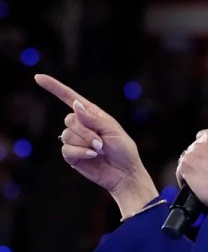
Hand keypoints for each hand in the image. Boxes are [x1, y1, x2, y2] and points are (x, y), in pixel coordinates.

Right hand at [35, 74, 157, 216]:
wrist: (124, 173)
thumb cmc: (123, 150)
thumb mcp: (113, 130)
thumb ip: (93, 118)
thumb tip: (75, 105)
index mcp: (92, 114)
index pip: (70, 98)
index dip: (55, 87)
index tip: (39, 78)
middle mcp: (81, 125)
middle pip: (69, 119)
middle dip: (86, 131)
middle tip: (102, 142)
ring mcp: (75, 140)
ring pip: (67, 135)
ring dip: (85, 143)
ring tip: (99, 150)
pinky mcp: (72, 155)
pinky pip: (66, 149)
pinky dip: (80, 152)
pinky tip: (92, 156)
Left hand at [176, 124, 207, 206]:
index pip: (206, 135)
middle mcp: (206, 139)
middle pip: (196, 146)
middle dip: (200, 157)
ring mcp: (194, 151)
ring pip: (187, 157)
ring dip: (192, 167)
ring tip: (204, 179)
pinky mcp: (185, 164)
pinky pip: (180, 170)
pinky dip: (185, 178)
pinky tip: (197, 184)